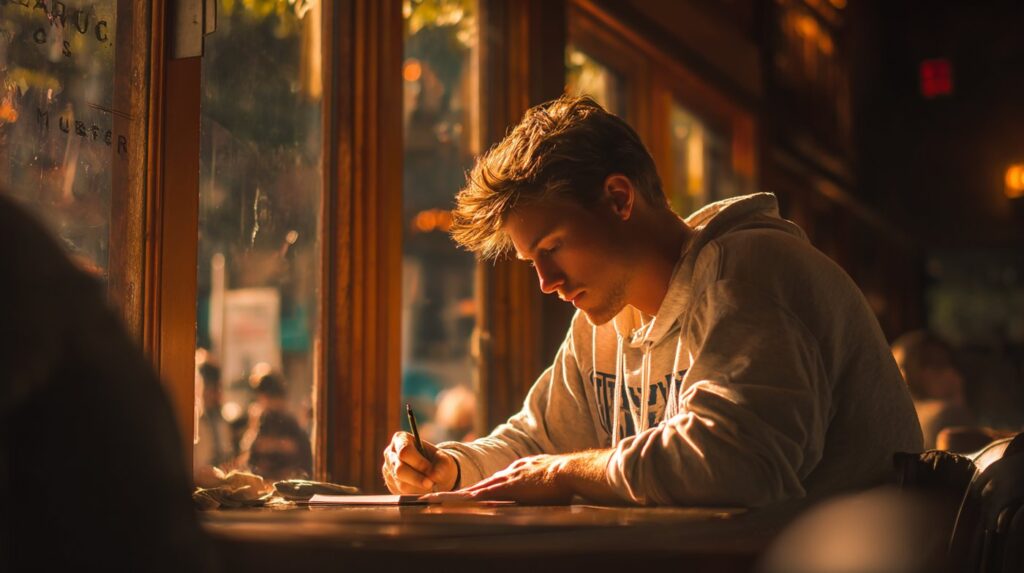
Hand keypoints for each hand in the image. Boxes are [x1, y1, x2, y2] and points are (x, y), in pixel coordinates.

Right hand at [382, 432, 458, 493]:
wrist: (431, 471)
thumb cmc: (436, 461)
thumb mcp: (443, 459)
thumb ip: (442, 466)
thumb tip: (434, 476)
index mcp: (401, 439)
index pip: (405, 451)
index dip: (418, 463)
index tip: (431, 471)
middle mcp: (390, 453)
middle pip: (399, 469)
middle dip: (417, 479)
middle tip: (431, 484)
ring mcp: (387, 468)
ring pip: (400, 483)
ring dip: (418, 487)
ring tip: (430, 486)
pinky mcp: (389, 483)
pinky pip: (400, 492)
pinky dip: (414, 493)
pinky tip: (423, 489)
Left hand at [423, 454, 572, 504]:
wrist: (570, 471)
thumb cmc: (570, 477)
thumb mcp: (555, 476)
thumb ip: (548, 481)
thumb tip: (553, 489)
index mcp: (526, 467)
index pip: (503, 477)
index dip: (491, 484)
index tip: (482, 489)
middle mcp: (515, 469)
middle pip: (489, 480)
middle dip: (474, 487)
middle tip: (459, 494)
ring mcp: (511, 477)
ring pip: (484, 486)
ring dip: (469, 492)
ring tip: (454, 498)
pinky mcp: (510, 487)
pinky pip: (487, 492)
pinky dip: (474, 496)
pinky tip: (464, 501)